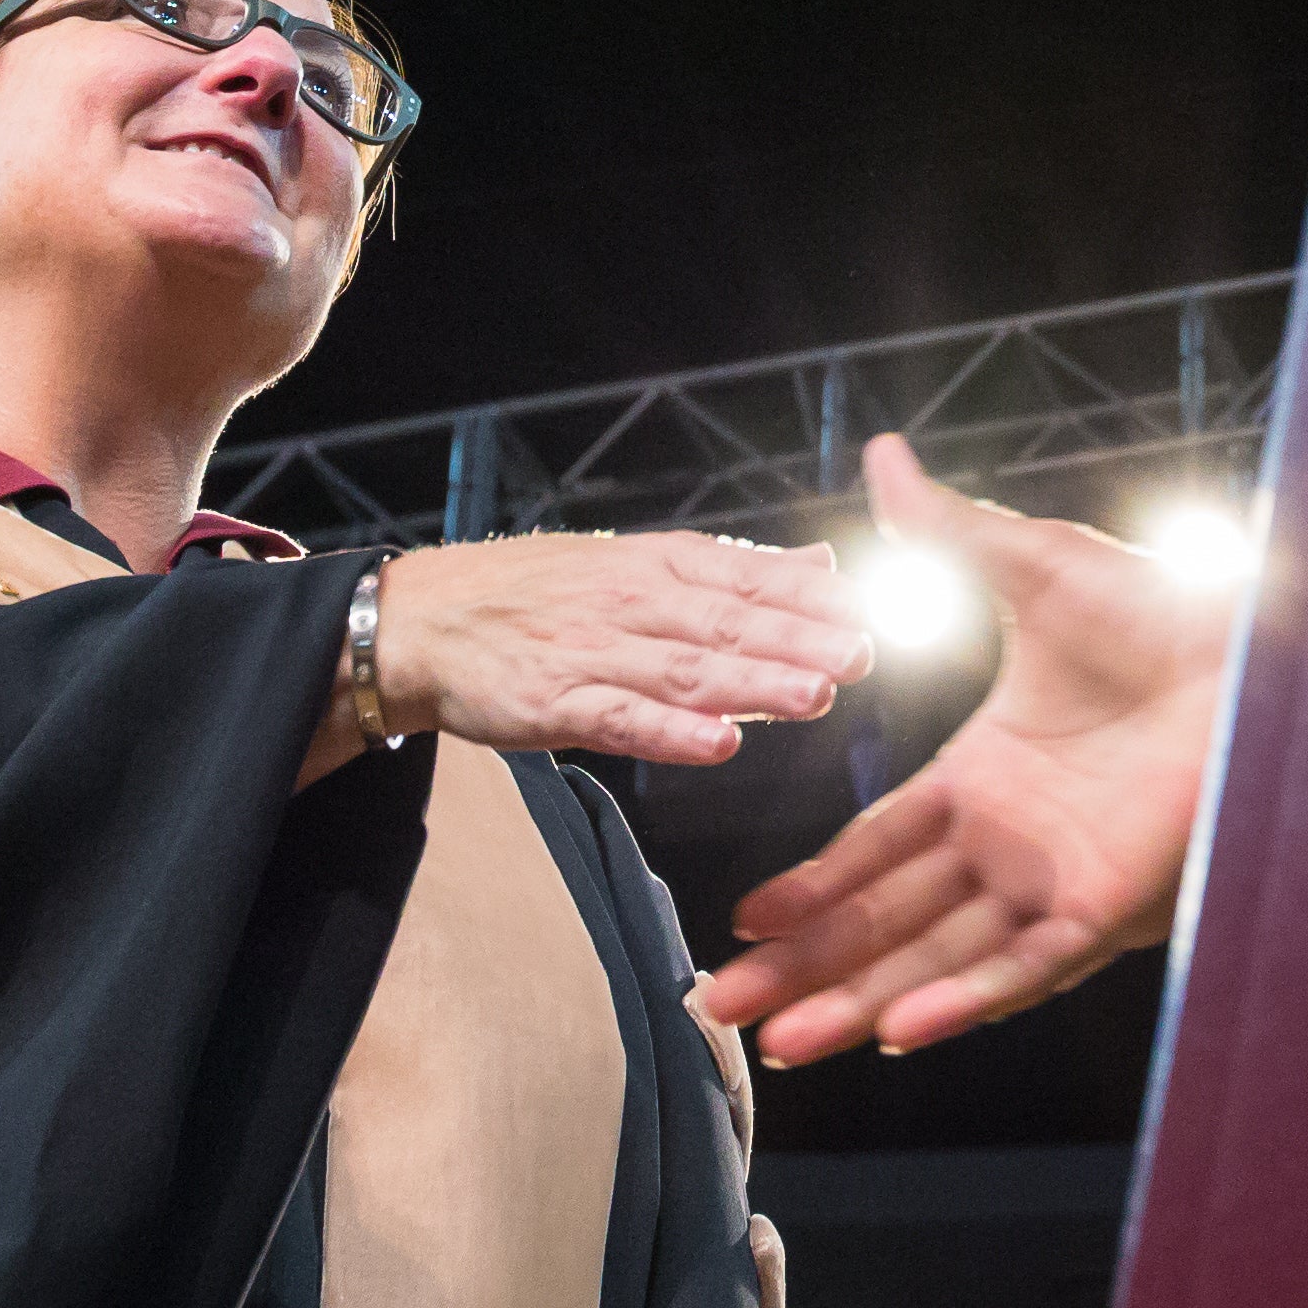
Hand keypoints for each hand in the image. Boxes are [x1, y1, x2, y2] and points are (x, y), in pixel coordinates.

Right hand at [367, 530, 872, 764]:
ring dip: (753, 684)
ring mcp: (594, 653)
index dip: (814, 595)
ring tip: (814, 695)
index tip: (876, 610)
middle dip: (799, 638)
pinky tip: (718, 744)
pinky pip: (622, 720)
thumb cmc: (543, 594)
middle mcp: (633, 601)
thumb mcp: (639, 563)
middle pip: (729, 622)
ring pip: (686, 670)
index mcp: (659, 563)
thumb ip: (736, 571)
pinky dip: (670, 732)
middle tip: (864, 654)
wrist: (430, 620)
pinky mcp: (557, 703)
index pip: (751, 575)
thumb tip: (825, 562)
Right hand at [692, 438, 1227, 1063]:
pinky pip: (1022, 965)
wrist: (1250, 641)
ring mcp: (1052, 879)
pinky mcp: (1105, 905)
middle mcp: (1008, 841)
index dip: (809, 888)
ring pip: (938, 959)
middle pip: (885, 920)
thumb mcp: (1030, 565)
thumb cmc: (1158, 606)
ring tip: (785, 1042)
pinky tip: (898, 1029)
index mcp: (983, 776)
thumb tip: (884, 458)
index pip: (875, 850)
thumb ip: (946, 532)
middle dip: (804, 966)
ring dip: (859, 1000)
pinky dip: (963, 1000)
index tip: (744, 921)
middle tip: (721, 1005)